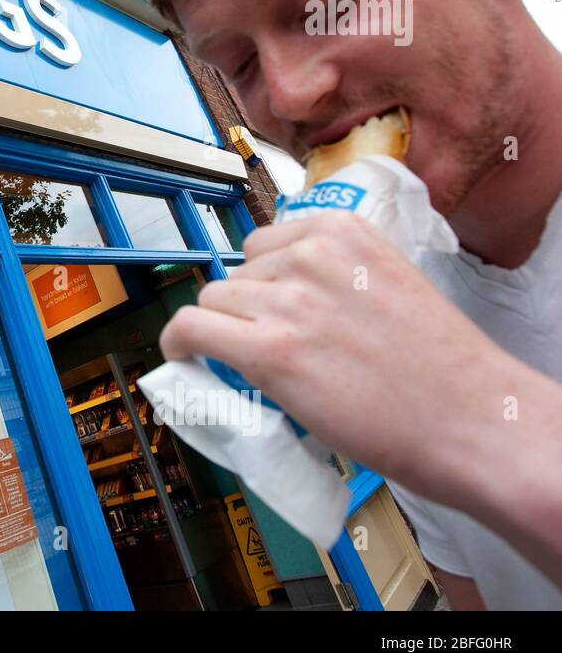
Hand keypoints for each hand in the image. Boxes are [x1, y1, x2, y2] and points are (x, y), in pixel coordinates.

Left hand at [159, 211, 527, 503]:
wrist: (473, 420)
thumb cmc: (441, 365)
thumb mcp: (389, 281)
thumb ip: (336, 273)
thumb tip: (284, 286)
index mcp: (341, 232)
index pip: (264, 244)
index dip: (261, 282)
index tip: (266, 307)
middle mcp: (310, 256)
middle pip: (237, 275)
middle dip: (249, 310)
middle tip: (278, 348)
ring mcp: (288, 302)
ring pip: (215, 303)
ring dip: (226, 332)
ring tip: (259, 365)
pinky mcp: (270, 351)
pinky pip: (192, 329)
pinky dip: (179, 343)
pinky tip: (183, 357)